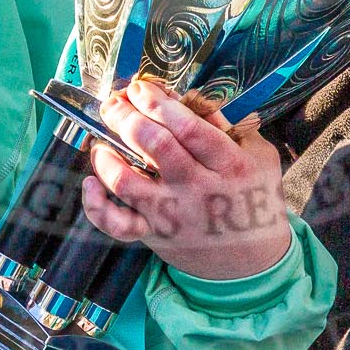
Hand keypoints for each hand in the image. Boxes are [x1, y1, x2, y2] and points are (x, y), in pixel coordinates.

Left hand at [81, 77, 294, 281]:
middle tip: (116, 101)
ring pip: (127, 181)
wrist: (252, 262)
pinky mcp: (153, 234)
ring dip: (107, 153)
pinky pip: (117, 224)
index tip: (141, 87)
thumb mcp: (258, 154)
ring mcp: (172, 215)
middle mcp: (198, 189)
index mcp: (230, 165)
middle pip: (155, 145)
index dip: (158, 103)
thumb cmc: (255, 197)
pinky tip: (90, 183)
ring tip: (101, 136)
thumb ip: (227, 123)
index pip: (188, 127)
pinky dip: (96, 205)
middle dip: (128, 116)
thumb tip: (184, 96)